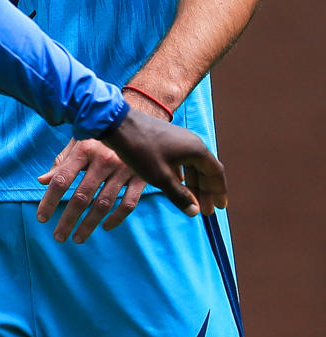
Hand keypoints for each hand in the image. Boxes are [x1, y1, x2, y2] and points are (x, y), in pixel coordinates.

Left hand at [36, 137, 145, 241]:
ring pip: (104, 204)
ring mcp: (125, 169)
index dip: (50, 200)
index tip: (41, 218)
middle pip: (82, 197)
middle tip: (58, 237)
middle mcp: (104, 160)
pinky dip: (117, 218)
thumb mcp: (79, 142)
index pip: (62, 179)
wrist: (138, 121)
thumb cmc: (101, 135)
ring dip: (89, 224)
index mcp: (85, 150)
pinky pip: (129, 203)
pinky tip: (105, 227)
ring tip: (77, 238)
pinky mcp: (142, 177)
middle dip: (68, 220)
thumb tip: (42, 181)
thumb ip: (62, 162)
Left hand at [96, 108, 226, 218]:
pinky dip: (181, 175)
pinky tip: (176, 185)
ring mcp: (178, 139)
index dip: (218, 192)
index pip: (216, 173)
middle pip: (205, 170)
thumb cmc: (141, 151)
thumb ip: (180, 195)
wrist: (117, 124)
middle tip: (205, 211)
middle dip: (205, 191)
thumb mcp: (160, 177)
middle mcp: (192, 142)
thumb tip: (195, 212)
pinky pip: (180, 160)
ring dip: (192, 184)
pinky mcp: (165, 139)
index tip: (220, 208)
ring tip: (191, 202)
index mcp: (197, 150)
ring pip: (191, 165)